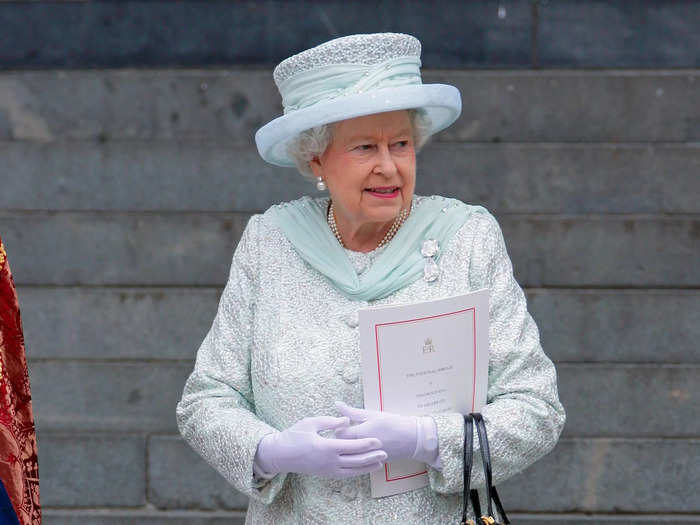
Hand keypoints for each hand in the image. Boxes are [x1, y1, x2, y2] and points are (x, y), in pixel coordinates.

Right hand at [254, 415, 386, 478]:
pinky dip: (357, 472)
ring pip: (352, 471)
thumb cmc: (294, 435)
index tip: (378, 441)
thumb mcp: (311, 423)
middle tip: (385, 453)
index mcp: (326, 447)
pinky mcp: (325, 474)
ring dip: (367, 467)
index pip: (351, 446)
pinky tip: (364, 468)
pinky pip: (345, 475)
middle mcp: (328, 461)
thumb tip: (346, 420)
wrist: (281, 455)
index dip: (366, 444)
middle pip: (355, 461)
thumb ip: (330, 421)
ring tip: (380, 463)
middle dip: (371, 457)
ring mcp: (327, 470)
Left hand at [334, 401, 437, 464]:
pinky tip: (363, 445)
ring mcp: (367, 458)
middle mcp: (362, 448)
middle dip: (342, 436)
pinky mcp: (372, 462)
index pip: (339, 433)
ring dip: (349, 445)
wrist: (413, 438)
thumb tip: (337, 404)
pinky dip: (358, 452)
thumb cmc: (393, 423)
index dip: (339, 426)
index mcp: (361, 434)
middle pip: (342, 444)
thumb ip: (352, 411)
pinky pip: (358, 459)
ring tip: (356, 436)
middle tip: (350, 428)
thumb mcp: (372, 415)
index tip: (346, 421)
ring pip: (349, 454)